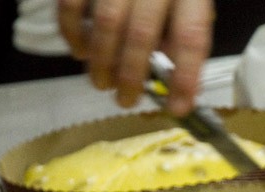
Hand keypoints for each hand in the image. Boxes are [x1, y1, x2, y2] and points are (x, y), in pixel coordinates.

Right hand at [57, 0, 214, 114]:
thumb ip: (180, 30)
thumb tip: (170, 72)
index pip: (191, 37)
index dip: (185, 76)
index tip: (178, 108)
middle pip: (142, 33)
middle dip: (131, 75)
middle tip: (125, 101)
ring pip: (107, 21)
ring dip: (101, 61)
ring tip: (101, 84)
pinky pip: (73, 3)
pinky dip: (73, 32)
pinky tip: (79, 52)